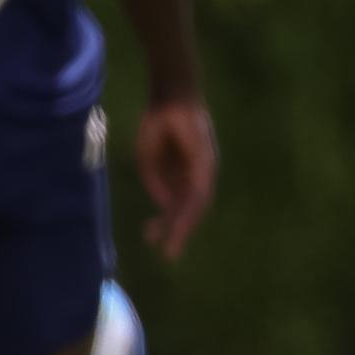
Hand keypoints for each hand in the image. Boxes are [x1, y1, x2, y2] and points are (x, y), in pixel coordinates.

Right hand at [135, 97, 217, 259]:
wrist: (169, 100)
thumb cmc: (156, 126)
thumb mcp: (148, 161)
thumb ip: (155, 183)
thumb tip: (163, 205)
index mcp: (182, 175)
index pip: (177, 204)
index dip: (166, 222)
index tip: (150, 237)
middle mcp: (196, 177)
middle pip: (188, 210)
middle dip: (176, 232)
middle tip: (167, 255)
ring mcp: (203, 172)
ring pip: (194, 207)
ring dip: (183, 228)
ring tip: (170, 247)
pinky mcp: (206, 167)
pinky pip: (197, 194)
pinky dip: (187, 211)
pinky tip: (177, 224)